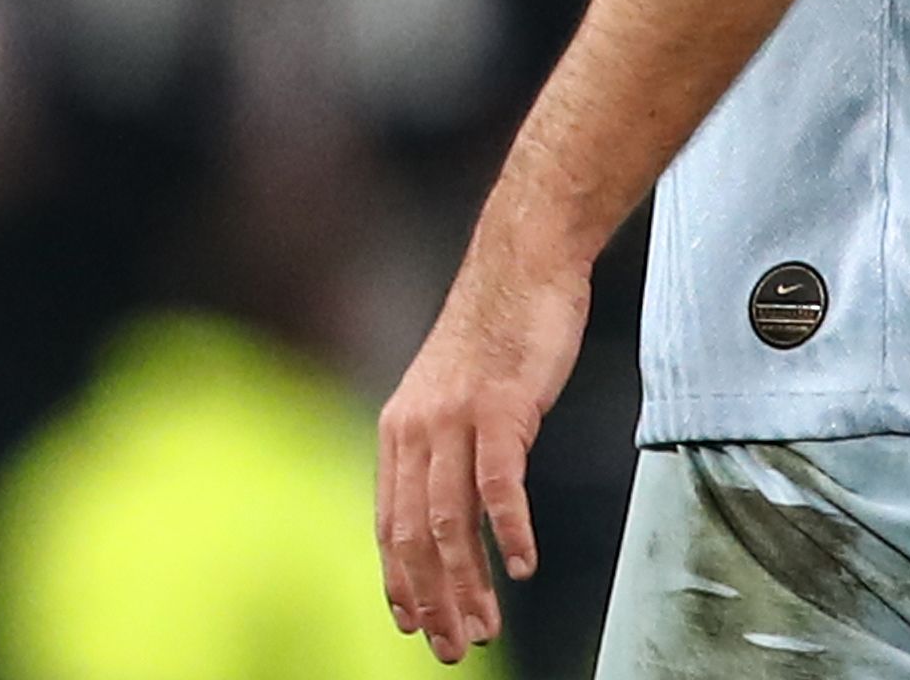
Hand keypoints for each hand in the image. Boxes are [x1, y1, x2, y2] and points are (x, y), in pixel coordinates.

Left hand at [375, 235, 587, 663]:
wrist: (520, 268)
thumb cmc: (495, 338)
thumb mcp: (453, 400)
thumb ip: (445, 454)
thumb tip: (451, 516)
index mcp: (399, 431)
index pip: (389, 523)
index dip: (398, 580)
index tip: (411, 626)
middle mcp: (415, 428)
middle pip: (413, 534)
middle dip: (430, 600)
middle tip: (451, 649)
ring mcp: (456, 418)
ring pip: (449, 520)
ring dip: (466, 583)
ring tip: (483, 627)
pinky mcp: (501, 408)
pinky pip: (498, 483)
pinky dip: (507, 530)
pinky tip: (520, 567)